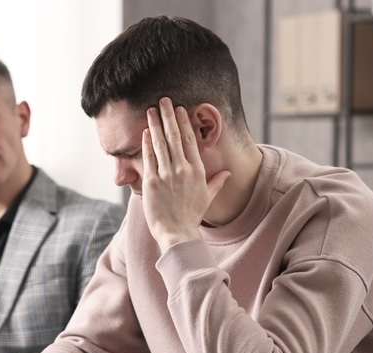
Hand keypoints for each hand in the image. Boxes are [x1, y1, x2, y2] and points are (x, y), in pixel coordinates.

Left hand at [142, 97, 230, 251]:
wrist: (177, 233)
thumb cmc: (191, 217)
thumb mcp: (208, 198)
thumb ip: (217, 182)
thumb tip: (228, 173)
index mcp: (198, 170)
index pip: (191, 140)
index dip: (185, 122)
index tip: (180, 109)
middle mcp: (183, 169)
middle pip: (176, 136)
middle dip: (169, 116)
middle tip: (164, 100)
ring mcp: (167, 175)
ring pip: (161, 143)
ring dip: (156, 124)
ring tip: (152, 110)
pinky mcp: (152, 182)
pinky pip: (149, 158)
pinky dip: (146, 143)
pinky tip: (144, 131)